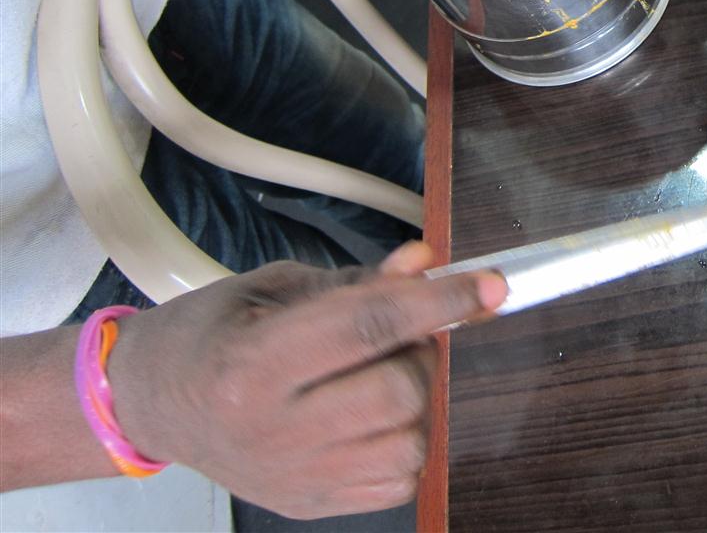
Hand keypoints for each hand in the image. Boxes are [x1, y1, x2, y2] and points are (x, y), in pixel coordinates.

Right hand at [104, 243, 504, 518]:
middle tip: (398, 334)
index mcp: (254, 362)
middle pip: (400, 388)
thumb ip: (358, 280)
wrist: (155, 403)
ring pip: (410, 439)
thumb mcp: (275, 287)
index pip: (370, 324)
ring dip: (415, 398)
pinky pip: (400, 479)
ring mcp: (293, 476)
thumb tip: (425, 262)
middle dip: (420, 351)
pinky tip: (369, 415)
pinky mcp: (311, 506)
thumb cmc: (214, 333)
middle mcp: (272, 428)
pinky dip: (403, 440)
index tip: (491, 285)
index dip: (440, 301)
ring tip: (374, 375)